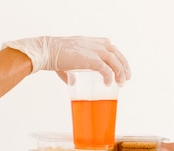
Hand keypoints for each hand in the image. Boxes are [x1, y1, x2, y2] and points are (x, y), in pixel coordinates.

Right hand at [2, 36, 130, 84]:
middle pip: (116, 52)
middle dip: (123, 65)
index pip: (108, 45)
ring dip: (120, 72)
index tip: (119, 65)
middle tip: (127, 77)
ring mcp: (93, 51)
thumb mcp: (65, 62)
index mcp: (88, 42)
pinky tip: (108, 84)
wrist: (46, 51)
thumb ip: (69, 72)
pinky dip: (109, 76)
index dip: (116, 55)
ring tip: (121, 83)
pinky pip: (105, 69)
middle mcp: (93, 44)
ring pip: (114, 60)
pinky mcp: (90, 59)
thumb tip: (72, 82)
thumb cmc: (52, 56)